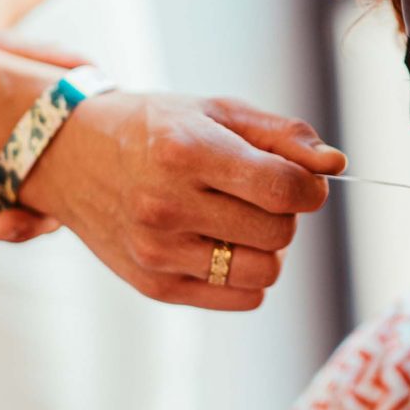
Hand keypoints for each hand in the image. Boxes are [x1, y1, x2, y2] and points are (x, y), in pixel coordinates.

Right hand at [19, 92, 346, 311]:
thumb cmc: (158, 128)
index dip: (310, 188)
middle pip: (280, 233)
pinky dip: (246, 275)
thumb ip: (284, 135)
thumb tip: (337, 165)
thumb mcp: (218, 111)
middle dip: (284, 213)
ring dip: (267, 247)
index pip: (284, 190)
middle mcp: (167, 205)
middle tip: (255, 193)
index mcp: (186, 150)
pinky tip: (220, 244)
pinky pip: (242, 298)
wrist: (72, 155)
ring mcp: (157, 251)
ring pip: (265, 272)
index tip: (301, 180)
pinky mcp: (153, 285)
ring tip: (238, 220)